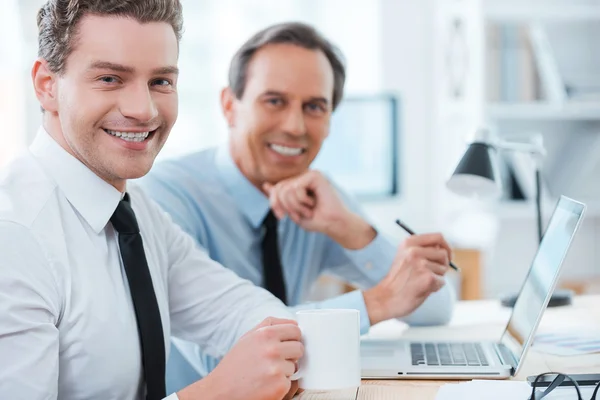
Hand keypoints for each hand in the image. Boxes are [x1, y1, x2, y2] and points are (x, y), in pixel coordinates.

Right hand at [178, 317, 302, 399]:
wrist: (220, 392)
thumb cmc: (235, 364)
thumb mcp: (248, 338)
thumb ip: (270, 325)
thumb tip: (295, 322)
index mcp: (265, 334)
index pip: (295, 330)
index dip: (293, 338)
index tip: (286, 345)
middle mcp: (272, 349)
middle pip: (299, 348)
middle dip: (290, 355)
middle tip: (274, 362)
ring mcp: (276, 368)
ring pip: (295, 367)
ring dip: (284, 372)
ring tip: (265, 375)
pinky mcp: (279, 386)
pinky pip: (290, 383)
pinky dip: (280, 386)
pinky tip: (265, 386)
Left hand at [263, 170, 375, 248]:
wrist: (333, 224)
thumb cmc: (316, 219)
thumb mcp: (291, 210)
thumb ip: (279, 197)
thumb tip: (265, 185)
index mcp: (297, 183)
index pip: (276, 188)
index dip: (273, 203)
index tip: (280, 216)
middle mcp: (302, 177)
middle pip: (279, 188)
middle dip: (285, 206)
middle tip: (298, 214)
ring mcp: (308, 174)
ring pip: (286, 189)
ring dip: (295, 206)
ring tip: (308, 209)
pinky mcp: (315, 175)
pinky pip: (296, 188)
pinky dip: (301, 201)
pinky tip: (313, 203)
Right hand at [363, 233, 451, 324]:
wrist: (386, 298)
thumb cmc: (398, 279)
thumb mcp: (405, 256)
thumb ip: (422, 249)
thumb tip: (445, 249)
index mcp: (409, 242)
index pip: (438, 237)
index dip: (446, 246)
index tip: (447, 255)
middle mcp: (414, 251)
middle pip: (444, 254)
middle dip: (442, 264)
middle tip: (432, 273)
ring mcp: (421, 264)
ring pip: (443, 269)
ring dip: (437, 277)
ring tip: (421, 282)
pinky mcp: (427, 278)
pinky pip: (442, 281)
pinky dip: (435, 287)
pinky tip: (422, 289)